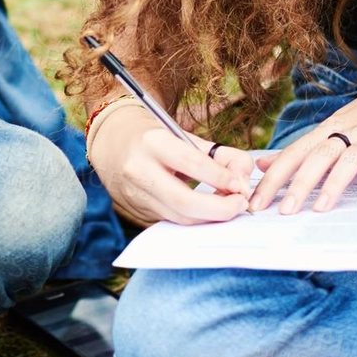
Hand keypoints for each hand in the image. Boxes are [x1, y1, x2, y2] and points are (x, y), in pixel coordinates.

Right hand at [87, 102, 256, 226]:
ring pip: (180, 217)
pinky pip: (173, 221)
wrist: (112, 144)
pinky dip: (196, 219)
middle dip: (219, 208)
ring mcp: (136, 194)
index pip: (192, 164)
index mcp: (153, 142)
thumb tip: (244, 178)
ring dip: (211, 217)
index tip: (242, 186)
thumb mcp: (185, 136)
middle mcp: (140, 170)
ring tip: (230, 207)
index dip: (221, 178)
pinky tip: (211, 212)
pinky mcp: (138, 211)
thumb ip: (220, 155)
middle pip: (184, 201)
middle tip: (241, 204)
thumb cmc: (155, 137)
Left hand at [250, 68, 356, 213]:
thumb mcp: (337, 126)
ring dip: (335, 183)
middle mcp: (353, 130)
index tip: (256, 201)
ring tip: (320, 209)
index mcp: (331, 128)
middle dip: (299, 183)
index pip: (296, 152)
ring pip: (353, 158)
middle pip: (320, 155)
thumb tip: (264, 164)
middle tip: (283, 211)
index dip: (275, 176)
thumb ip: (303, 148)